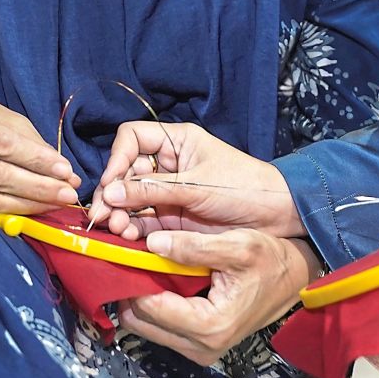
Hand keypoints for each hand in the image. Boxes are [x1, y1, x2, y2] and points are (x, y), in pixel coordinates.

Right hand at [0, 94, 81, 215]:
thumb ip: (27, 138)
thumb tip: (62, 168)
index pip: (2, 141)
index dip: (35, 158)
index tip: (64, 170)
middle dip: (36, 186)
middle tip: (67, 192)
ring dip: (25, 202)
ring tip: (54, 203)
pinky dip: (5, 209)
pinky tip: (28, 209)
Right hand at [91, 121, 300, 238]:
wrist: (274, 216)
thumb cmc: (243, 187)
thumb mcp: (197, 186)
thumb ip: (153, 190)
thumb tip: (110, 192)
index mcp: (177, 142)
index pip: (132, 138)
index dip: (117, 158)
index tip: (112, 183)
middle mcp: (167, 165)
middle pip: (124, 172)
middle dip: (112, 193)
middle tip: (104, 216)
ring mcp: (168, 193)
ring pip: (129, 200)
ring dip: (119, 215)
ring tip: (119, 229)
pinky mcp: (171, 219)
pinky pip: (142, 222)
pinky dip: (132, 230)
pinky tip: (129, 239)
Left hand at [118, 229, 319, 366]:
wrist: (296, 278)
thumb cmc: (273, 261)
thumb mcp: (238, 245)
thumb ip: (194, 246)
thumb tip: (152, 243)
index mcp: (208, 325)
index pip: (149, 306)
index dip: (134, 277)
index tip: (126, 251)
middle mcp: (200, 346)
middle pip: (141, 321)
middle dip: (133, 288)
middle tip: (134, 255)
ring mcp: (200, 349)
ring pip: (148, 326)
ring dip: (142, 296)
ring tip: (148, 262)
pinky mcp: (200, 344)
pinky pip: (163, 327)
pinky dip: (157, 303)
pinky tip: (162, 277)